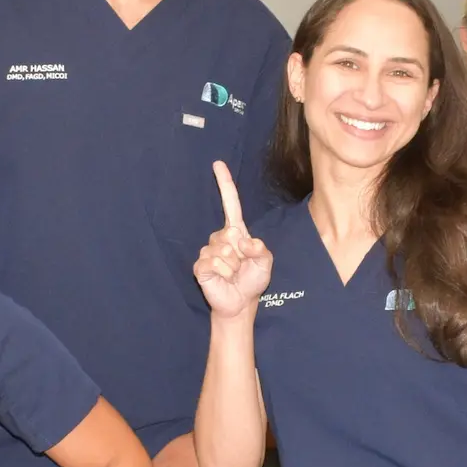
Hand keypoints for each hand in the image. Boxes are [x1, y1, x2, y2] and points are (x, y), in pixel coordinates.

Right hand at [192, 160, 274, 318]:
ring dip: (234, 266)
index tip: (218, 164)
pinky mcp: (200, 266)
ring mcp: (208, 251)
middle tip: (242, 266)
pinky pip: (214, 262)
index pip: (230, 203)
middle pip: (230, 233)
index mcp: (236, 232)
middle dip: (242, 253)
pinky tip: (224, 279)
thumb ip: (261, 249)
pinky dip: (224, 273)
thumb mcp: (266, 262)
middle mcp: (220, 237)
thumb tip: (244, 242)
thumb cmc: (252, 280)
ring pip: (224, 250)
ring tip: (234, 274)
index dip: (225, 184)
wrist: (240, 302)